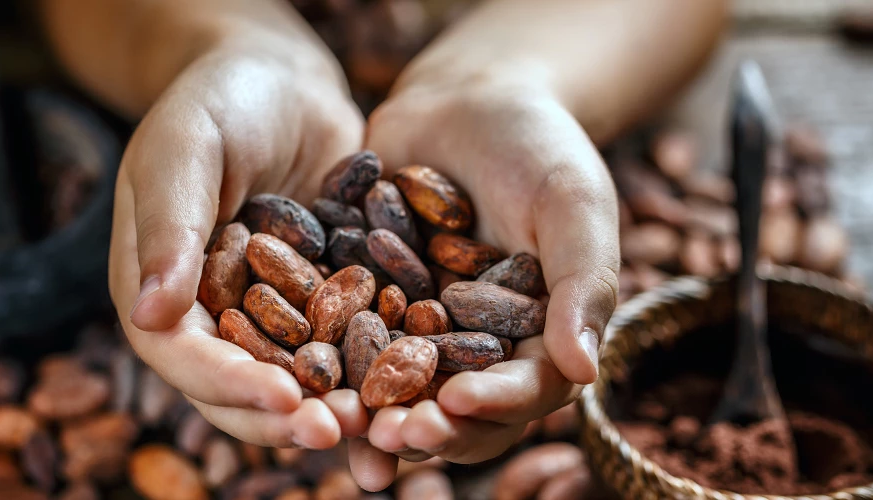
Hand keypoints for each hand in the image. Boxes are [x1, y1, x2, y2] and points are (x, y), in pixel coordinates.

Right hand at [108, 45, 368, 448]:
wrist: (281, 77)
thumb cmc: (219, 98)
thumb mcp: (187, 148)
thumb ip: (170, 225)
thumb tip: (150, 315)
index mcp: (161, 290)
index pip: (185, 356)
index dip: (231, 385)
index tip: (285, 403)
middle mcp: (214, 316)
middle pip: (242, 387)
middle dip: (290, 416)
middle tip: (346, 432)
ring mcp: (272, 314)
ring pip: (298, 379)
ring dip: (338, 407)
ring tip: (386, 425)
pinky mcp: (324, 300)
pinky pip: (345, 344)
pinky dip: (375, 369)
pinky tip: (418, 384)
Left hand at [348, 80, 619, 488]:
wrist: (468, 96)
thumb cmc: (540, 145)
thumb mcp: (574, 203)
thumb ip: (585, 283)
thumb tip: (586, 372)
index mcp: (537, 339)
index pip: (523, 390)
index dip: (493, 405)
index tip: (458, 404)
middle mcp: (474, 349)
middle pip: (452, 408)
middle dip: (422, 427)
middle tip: (386, 437)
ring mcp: (415, 329)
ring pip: (391, 387)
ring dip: (364, 412)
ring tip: (333, 423)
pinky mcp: (364, 302)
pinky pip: (338, 338)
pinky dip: (316, 358)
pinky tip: (286, 369)